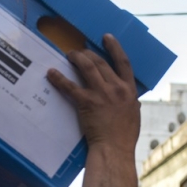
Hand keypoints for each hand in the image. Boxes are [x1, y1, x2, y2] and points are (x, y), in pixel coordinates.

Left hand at [47, 34, 139, 154]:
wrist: (114, 148)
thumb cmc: (125, 136)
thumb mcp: (134, 115)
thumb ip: (131, 103)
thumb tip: (133, 99)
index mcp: (129, 90)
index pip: (123, 62)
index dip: (115, 47)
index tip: (107, 37)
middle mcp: (116, 88)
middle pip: (101, 62)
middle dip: (89, 53)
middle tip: (80, 51)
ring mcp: (102, 94)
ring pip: (87, 67)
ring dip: (77, 58)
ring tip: (69, 55)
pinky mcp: (87, 102)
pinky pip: (70, 86)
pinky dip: (59, 78)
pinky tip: (52, 73)